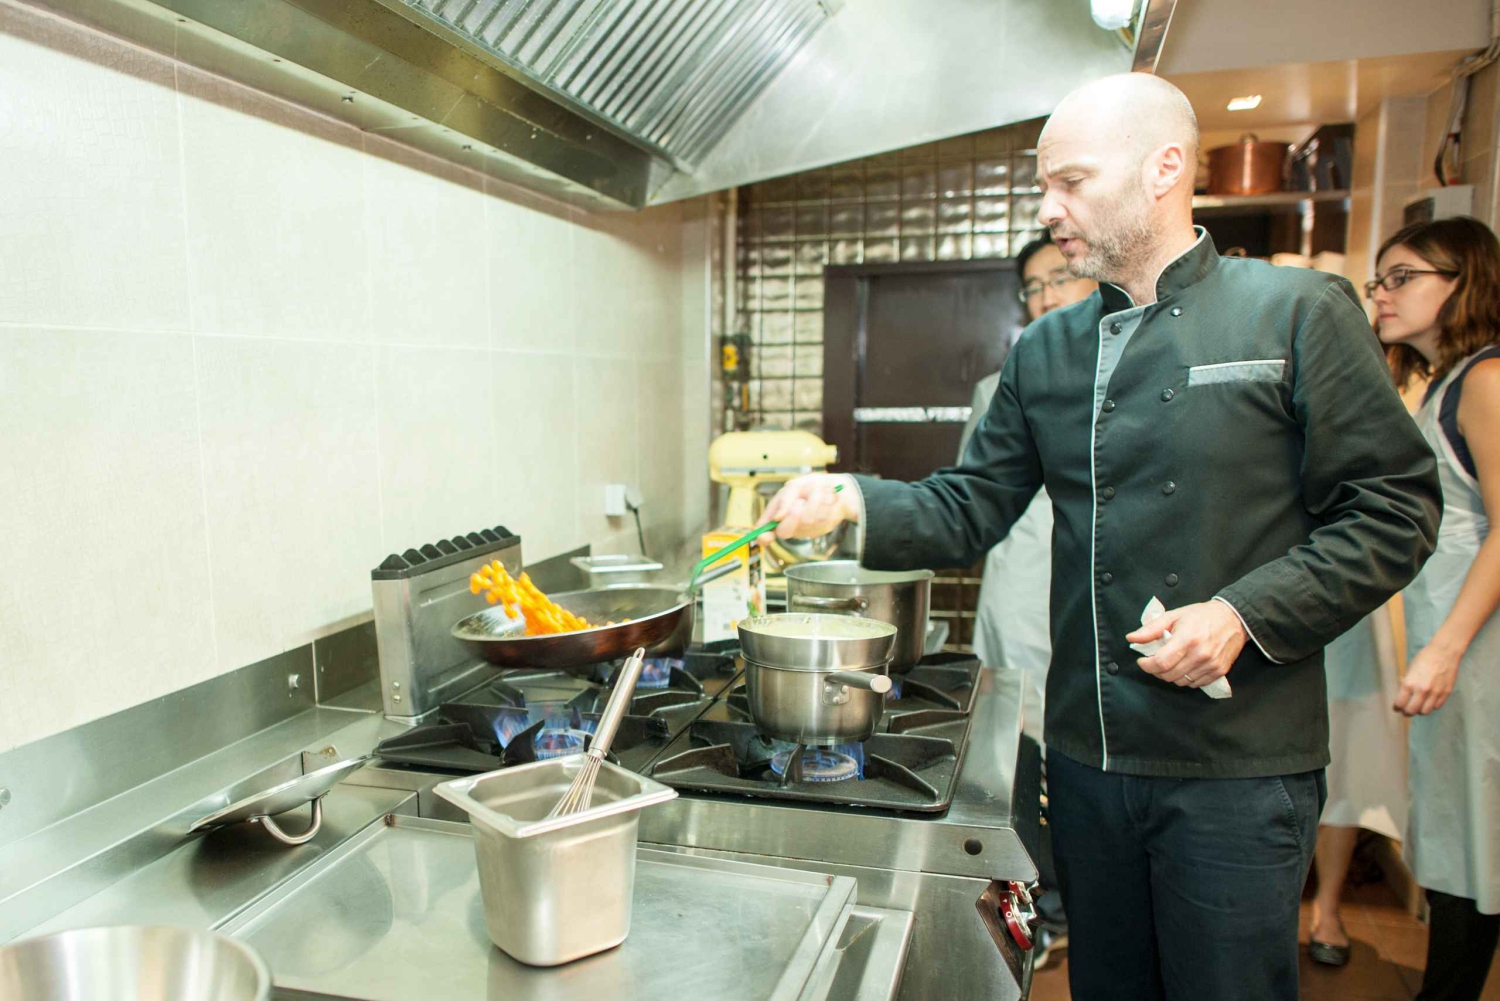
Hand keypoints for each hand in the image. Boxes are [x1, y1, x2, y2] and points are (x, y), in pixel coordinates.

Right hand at [760, 474, 859, 539]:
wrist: (835, 486)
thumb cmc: (810, 487)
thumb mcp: (793, 487)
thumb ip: (784, 500)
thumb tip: (777, 517)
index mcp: (779, 517)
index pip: (765, 533)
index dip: (763, 536)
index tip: (766, 536)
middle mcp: (792, 527)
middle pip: (784, 531)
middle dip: (792, 514)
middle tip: (800, 501)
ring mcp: (807, 530)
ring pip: (807, 521)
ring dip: (814, 500)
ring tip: (817, 492)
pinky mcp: (824, 527)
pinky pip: (824, 519)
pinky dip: (826, 503)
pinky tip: (826, 498)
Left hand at [1127, 600, 1246, 688]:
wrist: (1234, 618)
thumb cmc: (1202, 615)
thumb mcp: (1174, 615)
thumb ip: (1151, 629)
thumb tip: (1131, 638)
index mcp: (1187, 638)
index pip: (1161, 662)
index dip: (1146, 665)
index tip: (1142, 660)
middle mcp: (1200, 654)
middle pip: (1168, 675)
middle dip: (1156, 670)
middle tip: (1154, 661)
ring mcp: (1211, 665)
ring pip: (1180, 682)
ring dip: (1170, 675)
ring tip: (1170, 662)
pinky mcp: (1219, 671)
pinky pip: (1195, 684)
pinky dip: (1185, 678)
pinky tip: (1184, 666)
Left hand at [1393, 641, 1460, 715]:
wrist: (1444, 653)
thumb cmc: (1425, 658)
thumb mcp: (1410, 669)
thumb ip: (1407, 683)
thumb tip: (1404, 694)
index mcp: (1409, 683)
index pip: (1400, 703)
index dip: (1397, 707)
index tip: (1397, 708)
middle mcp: (1422, 690)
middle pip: (1412, 711)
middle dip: (1407, 712)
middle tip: (1406, 711)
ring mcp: (1435, 693)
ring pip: (1425, 711)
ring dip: (1420, 711)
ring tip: (1418, 707)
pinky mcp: (1446, 693)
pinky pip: (1437, 706)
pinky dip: (1432, 706)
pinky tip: (1429, 701)